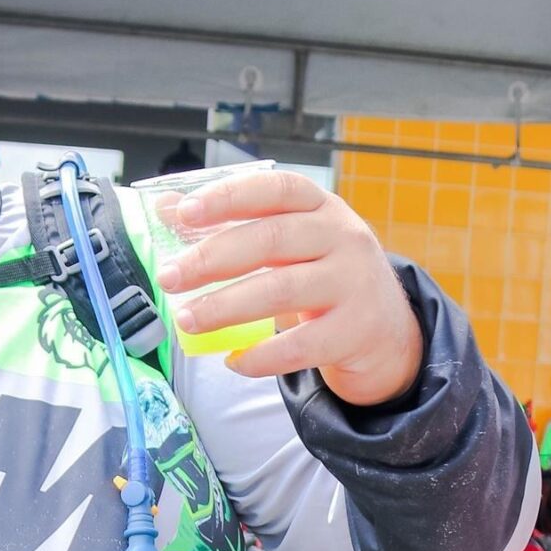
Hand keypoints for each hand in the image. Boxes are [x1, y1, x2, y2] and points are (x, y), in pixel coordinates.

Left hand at [153, 168, 422, 405]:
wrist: (386, 327)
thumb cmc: (322, 275)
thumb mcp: (288, 241)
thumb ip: (232, 224)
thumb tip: (164, 207)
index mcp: (320, 206)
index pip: (275, 189)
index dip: (229, 196)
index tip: (185, 211)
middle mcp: (342, 236)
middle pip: (272, 239)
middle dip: (213, 257)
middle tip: (169, 277)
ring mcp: (353, 283)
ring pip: (282, 290)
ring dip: (226, 306)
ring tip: (187, 320)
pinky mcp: (356, 330)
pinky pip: (302, 345)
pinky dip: (262, 355)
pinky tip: (233, 361)